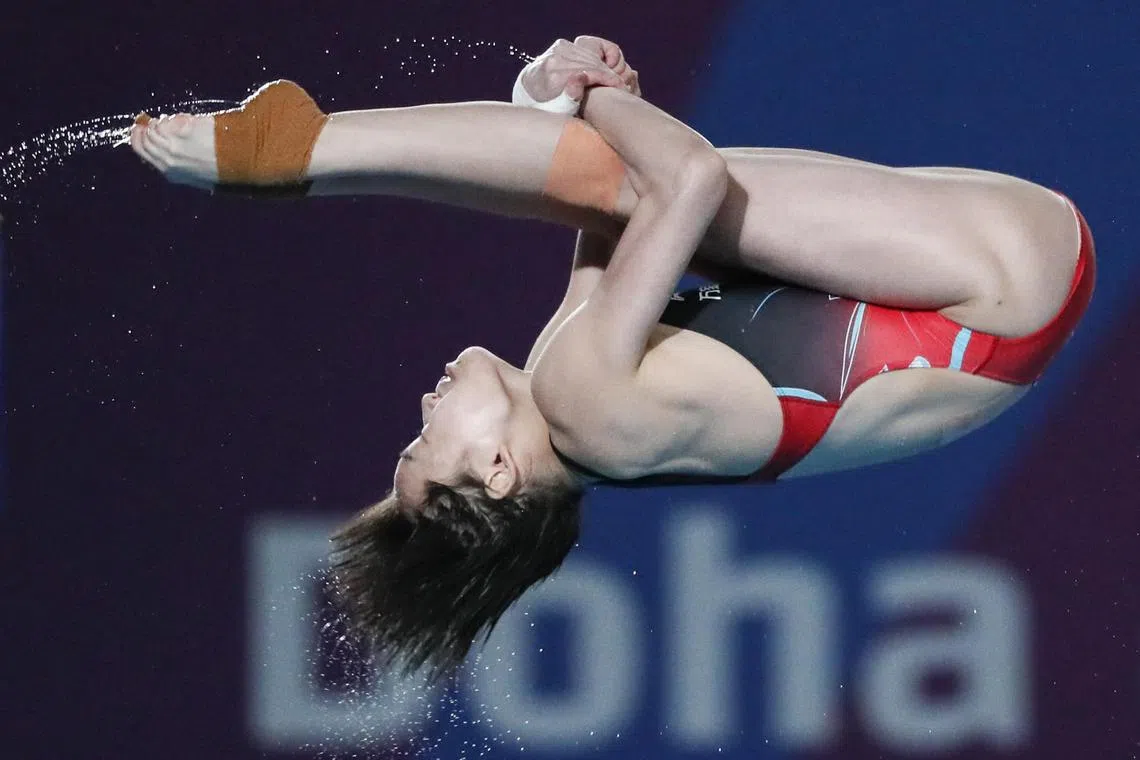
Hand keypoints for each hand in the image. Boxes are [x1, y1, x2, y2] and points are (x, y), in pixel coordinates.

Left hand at [520, 38, 638, 104]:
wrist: (529, 91)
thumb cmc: (547, 108)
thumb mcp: (558, 111)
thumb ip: (569, 98)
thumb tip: (581, 79)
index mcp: (553, 76)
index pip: (589, 72)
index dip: (608, 80)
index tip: (621, 89)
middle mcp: (554, 59)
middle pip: (591, 63)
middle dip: (608, 74)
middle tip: (622, 86)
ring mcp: (556, 49)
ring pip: (590, 56)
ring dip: (604, 67)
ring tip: (614, 81)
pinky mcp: (559, 45)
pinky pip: (585, 51)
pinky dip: (595, 61)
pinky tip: (602, 72)